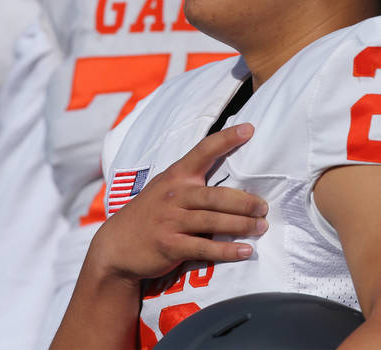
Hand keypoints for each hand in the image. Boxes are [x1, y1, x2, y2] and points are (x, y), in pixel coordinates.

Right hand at [91, 123, 267, 284]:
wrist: (116, 246)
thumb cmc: (150, 214)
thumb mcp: (164, 190)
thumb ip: (191, 184)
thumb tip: (230, 182)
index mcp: (175, 176)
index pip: (202, 151)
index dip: (226, 139)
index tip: (249, 129)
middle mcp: (173, 195)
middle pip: (215, 195)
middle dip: (244, 201)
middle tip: (264, 206)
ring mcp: (170, 221)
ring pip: (213, 221)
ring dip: (241, 225)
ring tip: (261, 226)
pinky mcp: (169, 246)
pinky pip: (204, 248)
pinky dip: (227, 250)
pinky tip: (245, 251)